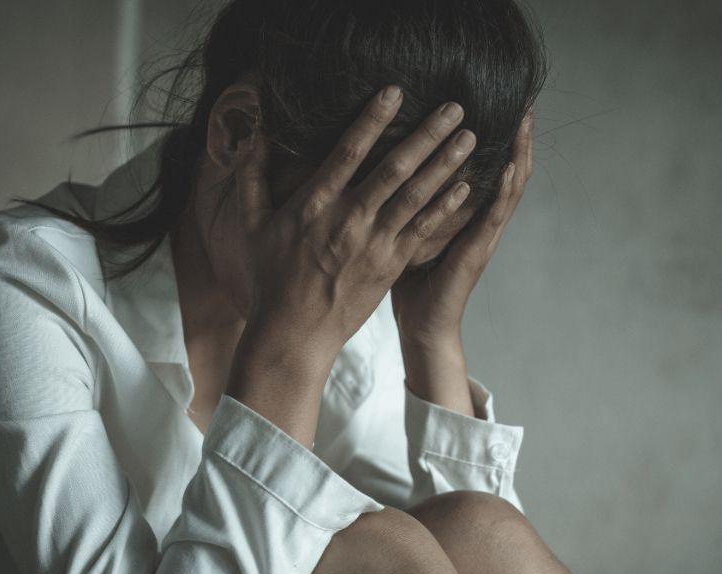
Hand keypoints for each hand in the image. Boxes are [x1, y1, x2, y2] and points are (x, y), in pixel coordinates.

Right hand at [233, 85, 479, 367]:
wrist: (294, 333)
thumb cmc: (270, 278)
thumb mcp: (251, 226)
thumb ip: (252, 178)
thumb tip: (254, 138)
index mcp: (314, 204)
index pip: (348, 151)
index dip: (373, 119)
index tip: (395, 91)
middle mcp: (349, 219)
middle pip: (395, 167)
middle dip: (427, 134)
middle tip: (454, 106)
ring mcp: (374, 243)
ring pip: (416, 195)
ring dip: (445, 164)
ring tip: (470, 137)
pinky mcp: (390, 265)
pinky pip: (423, 230)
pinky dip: (445, 207)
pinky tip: (466, 187)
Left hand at [391, 108, 534, 351]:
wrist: (421, 325)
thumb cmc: (410, 280)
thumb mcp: (410, 228)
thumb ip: (410, 199)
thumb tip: (385, 163)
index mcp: (467, 214)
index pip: (489, 168)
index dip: (499, 139)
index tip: (501, 103)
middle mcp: (481, 221)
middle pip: (508, 170)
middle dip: (517, 137)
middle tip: (524, 101)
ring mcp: (483, 236)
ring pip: (510, 188)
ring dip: (519, 154)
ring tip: (525, 122)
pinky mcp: (477, 252)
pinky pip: (494, 216)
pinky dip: (505, 191)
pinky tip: (511, 168)